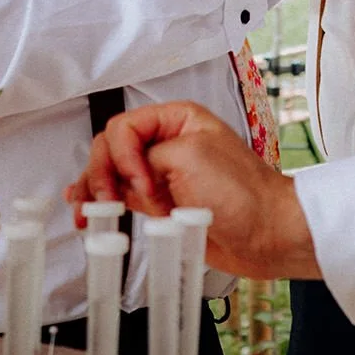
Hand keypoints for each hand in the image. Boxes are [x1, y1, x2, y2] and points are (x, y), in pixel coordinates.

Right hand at [64, 101, 320, 279]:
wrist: (268, 234)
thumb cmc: (243, 193)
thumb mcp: (191, 158)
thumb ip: (148, 157)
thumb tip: (124, 177)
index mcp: (177, 120)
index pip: (125, 127)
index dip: (124, 156)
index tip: (143, 184)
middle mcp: (166, 143)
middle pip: (111, 149)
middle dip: (102, 173)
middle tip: (106, 200)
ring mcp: (161, 175)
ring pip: (112, 174)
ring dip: (94, 189)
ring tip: (85, 210)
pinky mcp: (160, 204)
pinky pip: (123, 198)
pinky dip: (103, 203)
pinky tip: (87, 208)